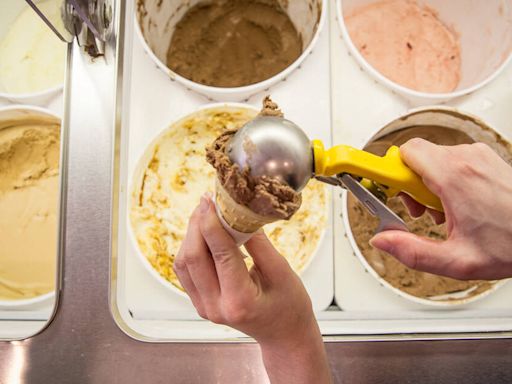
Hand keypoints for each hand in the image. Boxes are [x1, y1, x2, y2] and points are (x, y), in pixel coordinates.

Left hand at [174, 194, 331, 383]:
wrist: (283, 334)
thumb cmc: (289, 307)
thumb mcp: (282, 271)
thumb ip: (258, 243)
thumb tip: (238, 214)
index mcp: (239, 300)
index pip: (219, 254)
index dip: (212, 222)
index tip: (211, 200)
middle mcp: (215, 306)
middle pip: (192, 257)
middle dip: (197, 224)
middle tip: (207, 201)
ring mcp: (204, 307)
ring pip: (183, 263)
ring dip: (191, 235)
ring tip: (205, 214)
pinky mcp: (201, 303)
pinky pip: (186, 271)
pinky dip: (191, 248)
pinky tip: (204, 233)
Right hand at [371, 139, 511, 279]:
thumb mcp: (458, 260)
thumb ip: (413, 251)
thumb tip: (382, 240)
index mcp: (454, 177)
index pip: (404, 153)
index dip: (387, 171)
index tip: (376, 184)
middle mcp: (466, 158)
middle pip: (415, 158)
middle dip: (409, 185)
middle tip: (421, 212)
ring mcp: (477, 156)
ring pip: (432, 159)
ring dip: (428, 184)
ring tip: (444, 212)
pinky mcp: (484, 158)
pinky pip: (450, 161)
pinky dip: (445, 179)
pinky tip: (459, 204)